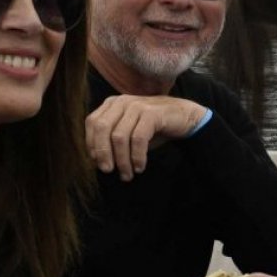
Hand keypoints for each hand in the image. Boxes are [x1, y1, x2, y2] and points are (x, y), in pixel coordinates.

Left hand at [85, 95, 208, 181]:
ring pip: (119, 136)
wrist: (184, 117)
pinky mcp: (151, 113)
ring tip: (127, 174)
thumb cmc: (154, 127)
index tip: (98, 162)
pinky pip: (138, 138)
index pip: (92, 122)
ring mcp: (137, 106)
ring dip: (122, 160)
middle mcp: (122, 102)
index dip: (92, 144)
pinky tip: (140, 167)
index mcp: (113, 104)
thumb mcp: (130, 131)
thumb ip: (113, 139)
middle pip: (102, 128)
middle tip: (108, 170)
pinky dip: (137, 156)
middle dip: (103, 153)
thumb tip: (98, 161)